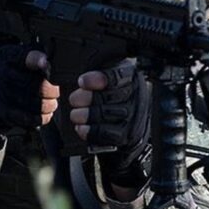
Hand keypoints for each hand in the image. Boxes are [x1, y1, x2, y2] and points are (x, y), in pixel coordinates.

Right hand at [0, 45, 58, 146]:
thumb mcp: (13, 56)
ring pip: (36, 104)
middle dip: (52, 90)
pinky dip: (42, 117)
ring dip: (50, 105)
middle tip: (55, 91)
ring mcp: (1, 96)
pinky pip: (29, 118)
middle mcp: (1, 75)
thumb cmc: (5, 73)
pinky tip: (45, 113)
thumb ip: (31, 55)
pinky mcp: (2, 114)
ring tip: (51, 103)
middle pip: (36, 85)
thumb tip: (48, 60)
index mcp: (6, 57)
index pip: (24, 57)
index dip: (38, 60)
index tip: (46, 63)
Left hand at [69, 59, 150, 188]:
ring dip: (83, 115)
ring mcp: (130, 117)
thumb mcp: (112, 76)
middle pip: (106, 97)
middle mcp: (133, 97)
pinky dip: (88, 131)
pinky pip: (103, 133)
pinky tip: (82, 127)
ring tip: (76, 114)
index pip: (115, 76)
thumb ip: (99, 73)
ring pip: (103, 115)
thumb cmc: (117, 95)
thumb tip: (79, 75)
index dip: (95, 79)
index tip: (82, 82)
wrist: (133, 120)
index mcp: (130, 78)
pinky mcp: (124, 134)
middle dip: (84, 98)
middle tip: (74, 99)